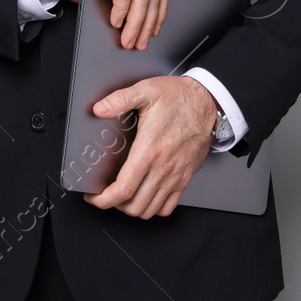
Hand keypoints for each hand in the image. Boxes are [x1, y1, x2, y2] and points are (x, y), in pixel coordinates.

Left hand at [84, 76, 216, 218]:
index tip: (93, 196)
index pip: (123, 189)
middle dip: (114, 205)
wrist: (207, 102)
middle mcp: (163, 168)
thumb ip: (120, 99)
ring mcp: (175, 175)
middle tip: (105, 194)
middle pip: (134, 205)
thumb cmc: (179, 98)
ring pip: (150, 209)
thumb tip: (99, 109)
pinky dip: (154, 208)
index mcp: (149, 150)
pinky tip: (145, 196)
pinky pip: (168, 207)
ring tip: (122, 197)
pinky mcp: (185, 178)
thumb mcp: (147, 91)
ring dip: (132, 208)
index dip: (103, 199)